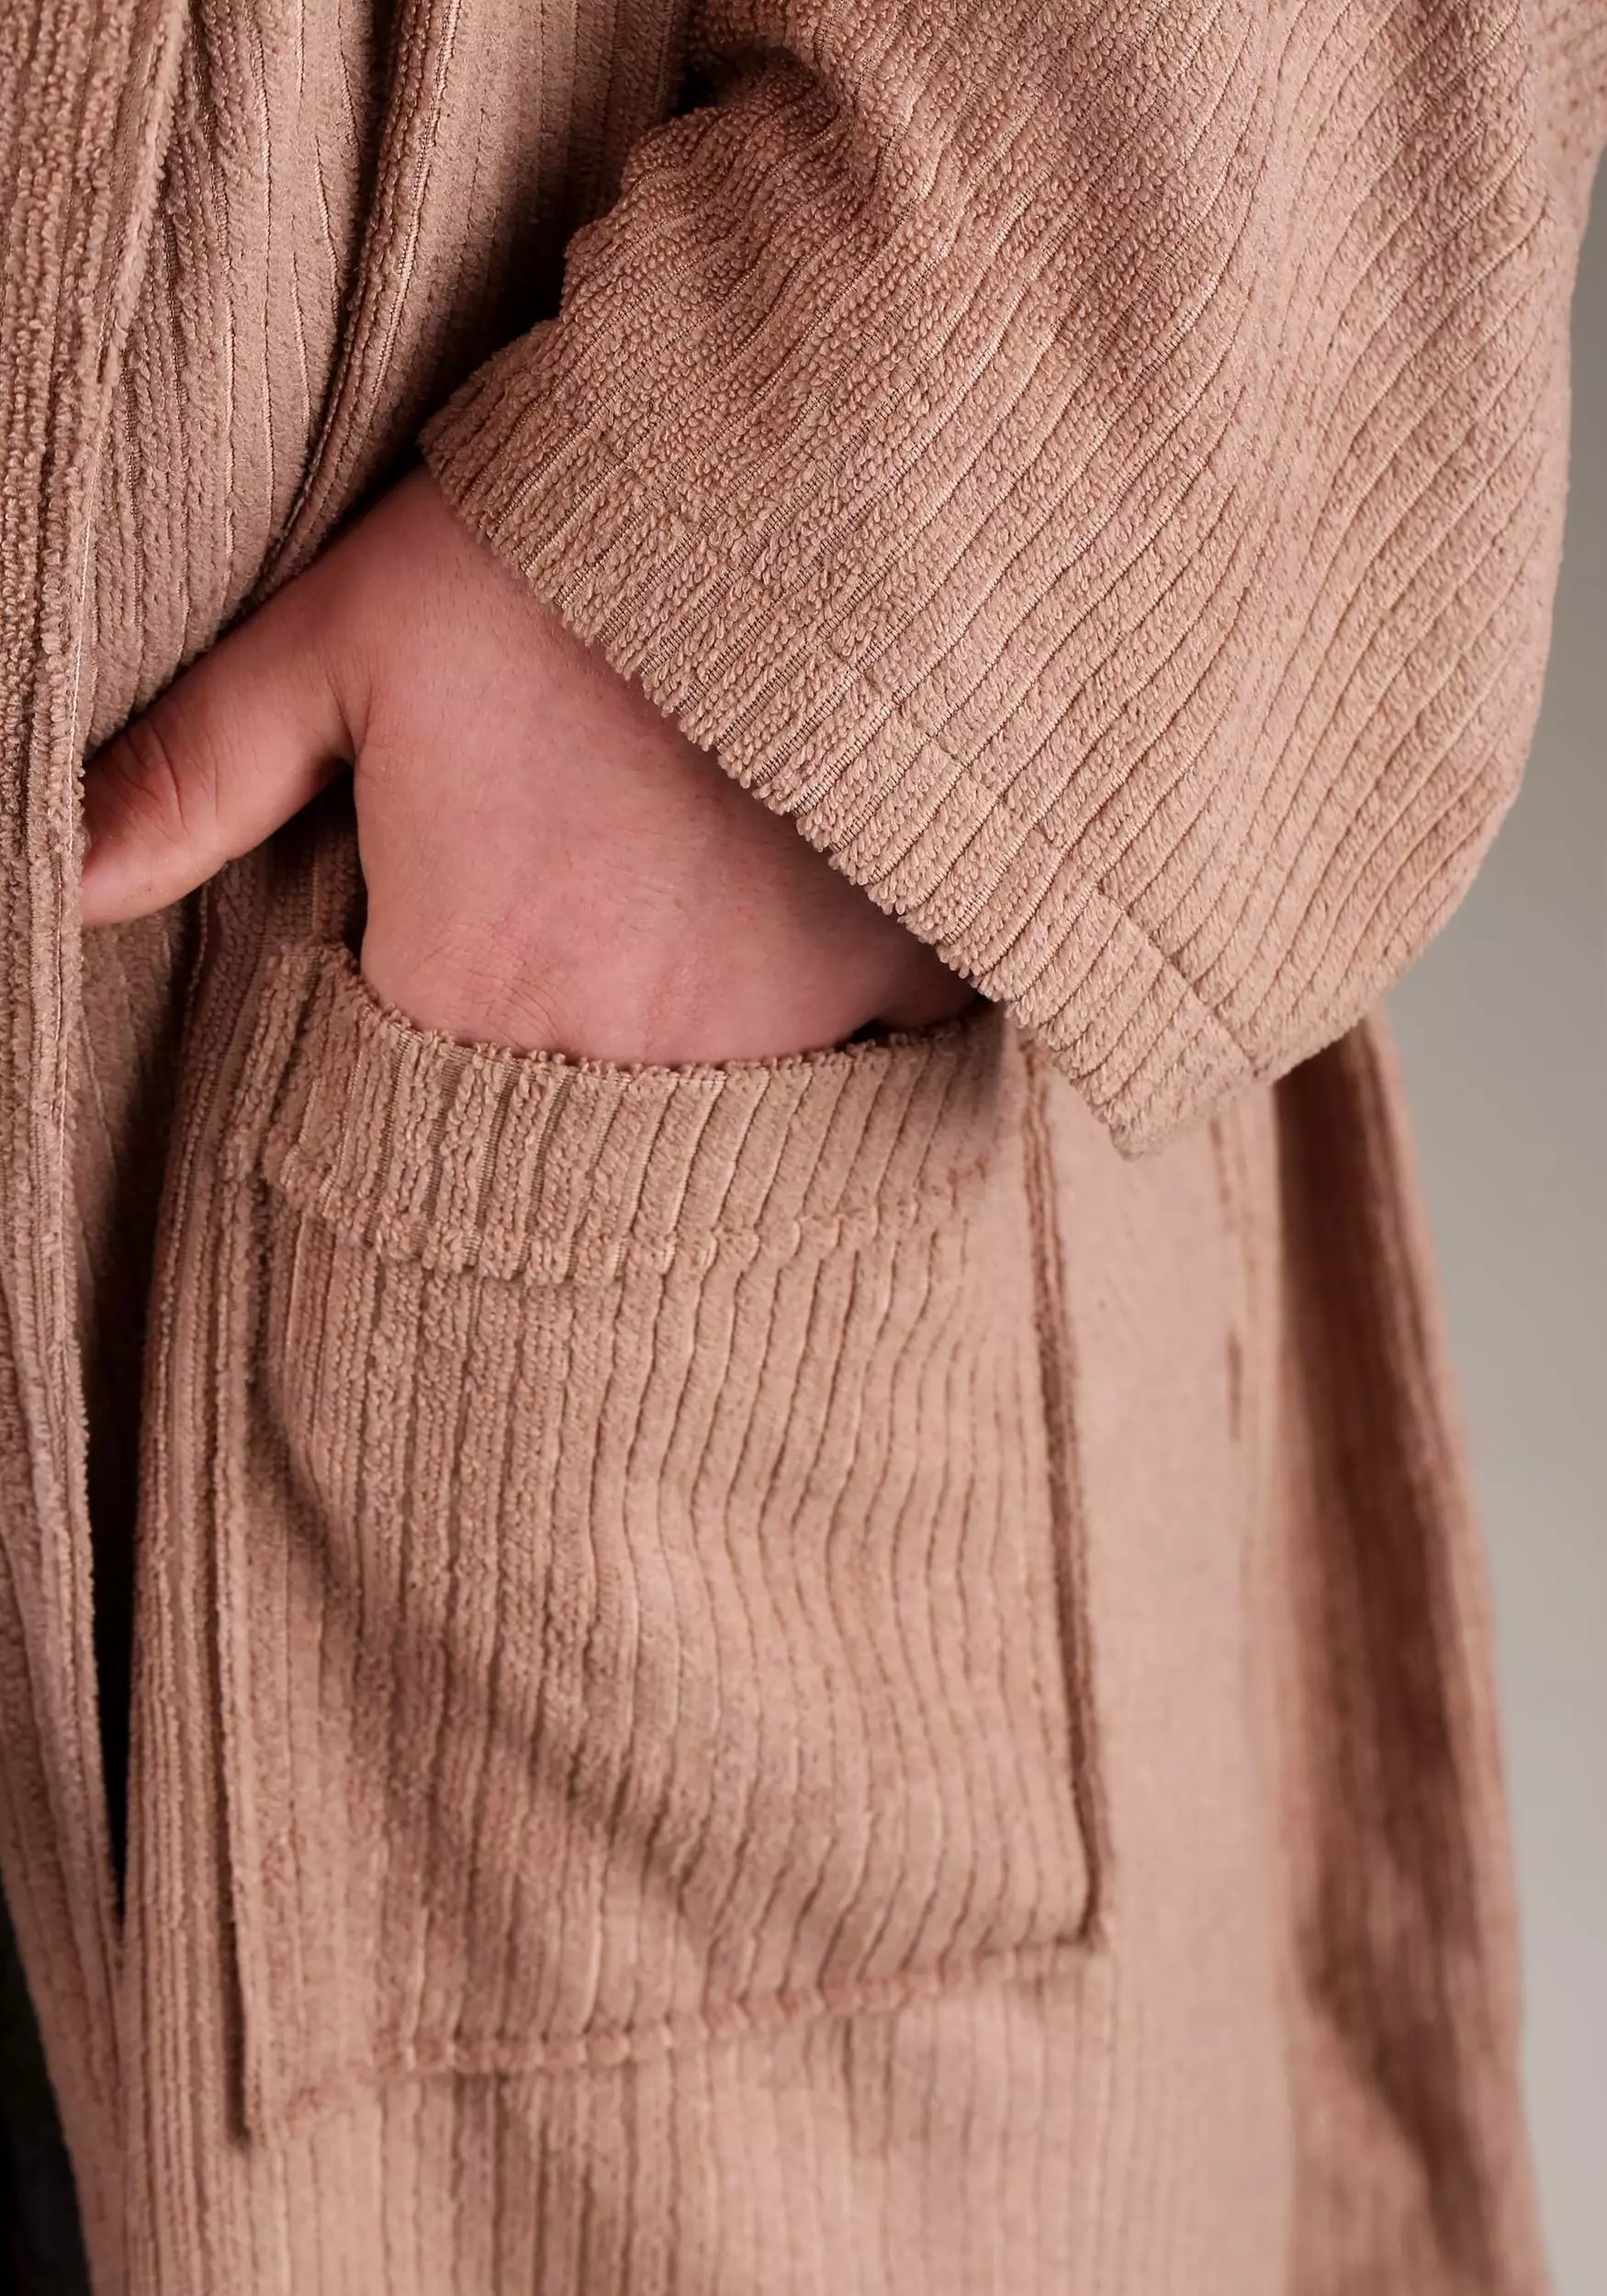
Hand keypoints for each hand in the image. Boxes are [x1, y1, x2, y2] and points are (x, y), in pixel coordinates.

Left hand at [80, 470, 976, 1063]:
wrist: (822, 489)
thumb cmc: (565, 557)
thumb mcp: (350, 633)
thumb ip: (198, 769)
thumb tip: (58, 885)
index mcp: (468, 985)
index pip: (418, 1057)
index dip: (436, 965)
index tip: (481, 873)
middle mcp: (616, 1057)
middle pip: (557, 1092)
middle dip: (561, 1011)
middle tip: (597, 874)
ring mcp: (776, 1049)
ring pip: (701, 1095)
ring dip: (688, 1019)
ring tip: (697, 877)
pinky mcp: (897, 1010)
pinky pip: (845, 1066)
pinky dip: (820, 1008)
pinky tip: (807, 897)